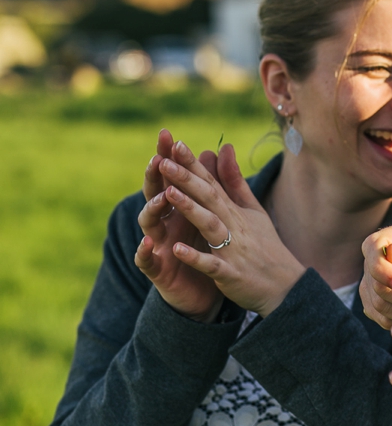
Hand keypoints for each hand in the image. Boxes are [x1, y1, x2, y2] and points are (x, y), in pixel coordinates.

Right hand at [135, 129, 223, 322]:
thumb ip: (212, 184)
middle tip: (157, 159)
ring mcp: (157, 245)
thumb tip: (213, 149)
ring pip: (148, 224)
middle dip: (154, 177)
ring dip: (152, 209)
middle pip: (154, 194)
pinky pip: (147, 260)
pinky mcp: (157, 270)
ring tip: (160, 197)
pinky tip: (147, 244)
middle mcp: (164, 223)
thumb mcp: (211, 214)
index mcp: (178, 208)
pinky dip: (145, 252)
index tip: (169, 135)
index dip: (168, 157)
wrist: (207, 290)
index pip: (171, 177)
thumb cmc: (205, 247)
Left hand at [156, 140, 305, 316]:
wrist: (287, 286)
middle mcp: (235, 226)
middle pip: (209, 199)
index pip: (212, 183)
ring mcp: (233, 250)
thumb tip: (225, 149)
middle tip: (165, 161)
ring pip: (210, 226)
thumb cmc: (267, 247)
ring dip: (190, 210)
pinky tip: (177, 250)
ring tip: (169, 193)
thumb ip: (235, 182)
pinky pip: (212, 265)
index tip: (176, 144)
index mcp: (236, 212)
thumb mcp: (254, 211)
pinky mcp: (231, 274)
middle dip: (186, 179)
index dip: (194, 164)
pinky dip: (196, 258)